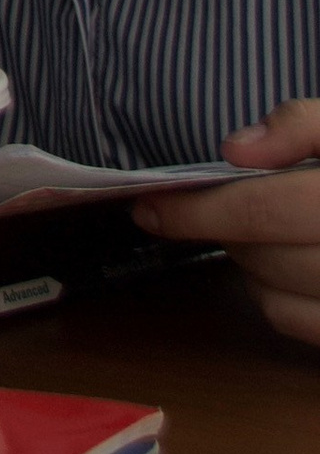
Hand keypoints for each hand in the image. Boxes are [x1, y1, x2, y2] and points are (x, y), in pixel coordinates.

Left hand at [137, 102, 319, 341]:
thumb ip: (305, 125)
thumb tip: (237, 150)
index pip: (264, 210)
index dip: (197, 210)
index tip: (149, 205)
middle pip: (265, 256)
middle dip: (221, 229)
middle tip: (209, 204)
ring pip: (275, 299)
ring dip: (248, 264)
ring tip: (256, 230)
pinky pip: (299, 327)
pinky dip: (277, 299)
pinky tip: (287, 266)